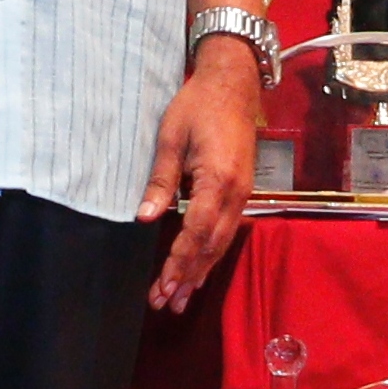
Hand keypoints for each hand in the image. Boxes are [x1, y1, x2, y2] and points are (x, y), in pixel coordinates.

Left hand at [141, 39, 258, 311]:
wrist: (233, 84)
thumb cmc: (197, 105)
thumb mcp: (170, 138)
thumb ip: (160, 180)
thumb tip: (144, 218)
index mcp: (217, 180)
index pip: (196, 233)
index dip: (178, 262)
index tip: (161, 286)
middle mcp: (236, 193)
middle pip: (211, 246)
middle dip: (187, 277)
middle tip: (165, 303)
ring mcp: (243, 193)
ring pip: (222, 243)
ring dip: (200, 271)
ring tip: (180, 298)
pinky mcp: (242, 190)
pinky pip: (227, 230)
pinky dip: (211, 253)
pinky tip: (199, 268)